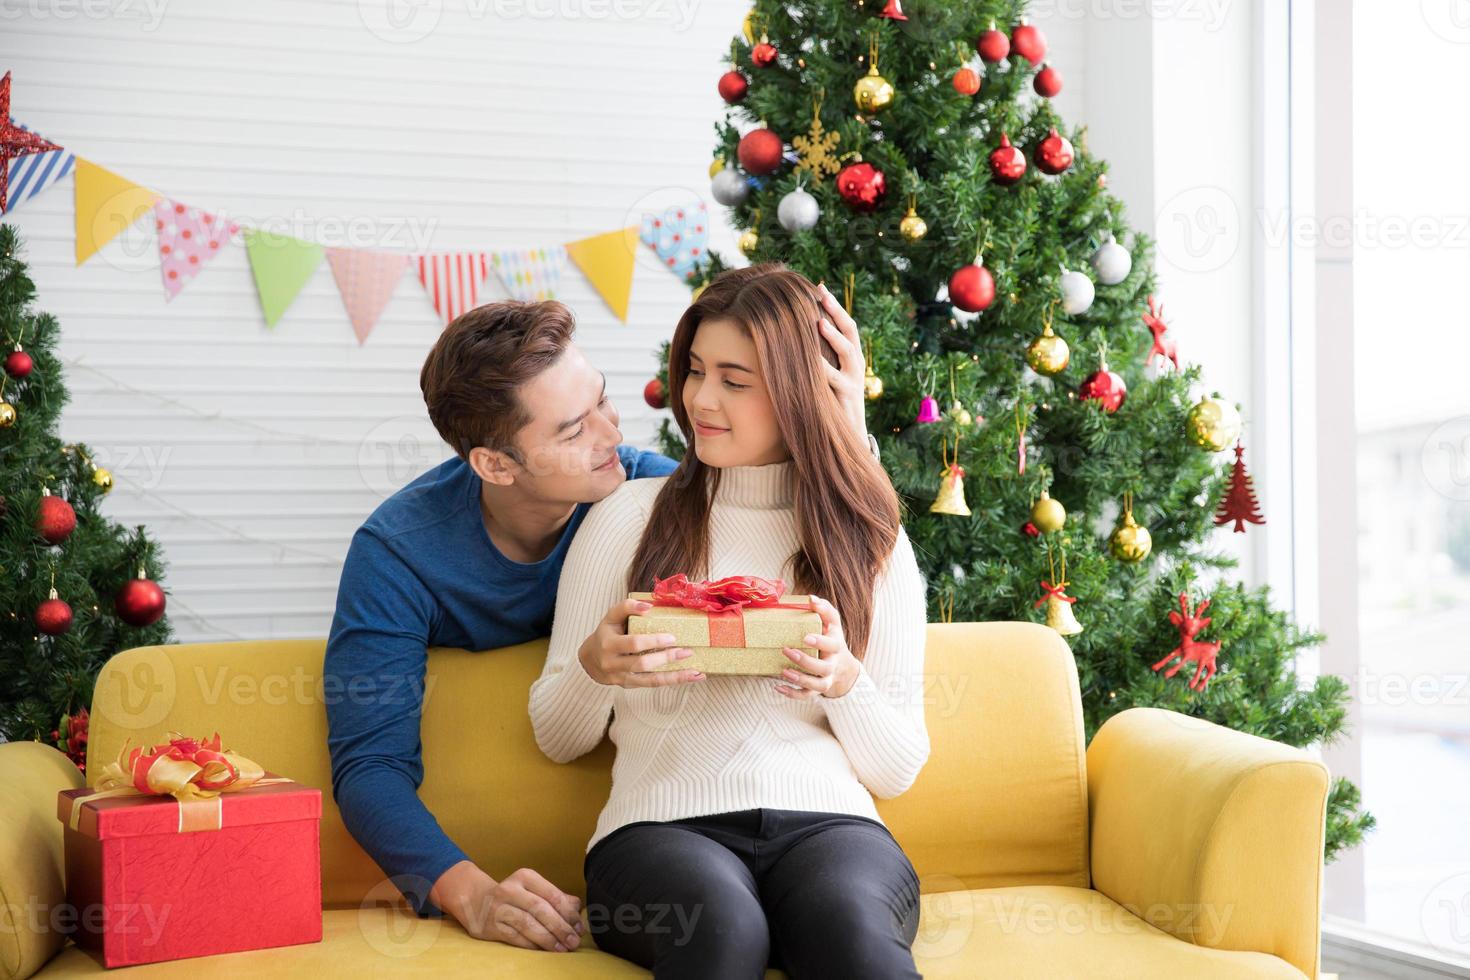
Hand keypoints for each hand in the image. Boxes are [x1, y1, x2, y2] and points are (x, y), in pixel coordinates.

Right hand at [430, 861, 582, 950]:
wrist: (476, 900)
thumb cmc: (514, 896)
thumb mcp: (532, 889)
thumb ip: (555, 896)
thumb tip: (577, 907)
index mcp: (525, 877)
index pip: (552, 895)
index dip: (568, 913)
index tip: (578, 926)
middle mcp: (510, 889)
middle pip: (541, 910)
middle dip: (560, 927)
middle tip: (574, 941)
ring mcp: (499, 908)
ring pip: (528, 924)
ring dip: (548, 939)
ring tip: (562, 948)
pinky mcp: (491, 926)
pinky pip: (515, 937)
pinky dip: (532, 945)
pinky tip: (543, 950)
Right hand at [578, 597, 705, 687]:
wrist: (589, 660)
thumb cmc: (606, 633)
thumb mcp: (610, 617)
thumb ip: (626, 607)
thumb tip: (648, 606)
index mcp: (608, 644)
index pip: (633, 644)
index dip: (653, 641)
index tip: (672, 637)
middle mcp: (613, 664)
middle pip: (642, 664)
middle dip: (666, 658)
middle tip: (687, 651)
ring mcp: (621, 677)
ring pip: (650, 681)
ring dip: (674, 676)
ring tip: (695, 672)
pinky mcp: (629, 685)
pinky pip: (652, 685)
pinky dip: (672, 681)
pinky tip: (689, 677)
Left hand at [776, 594, 861, 700]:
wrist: (843, 667)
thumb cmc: (831, 639)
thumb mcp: (832, 624)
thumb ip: (824, 610)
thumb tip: (811, 598)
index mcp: (836, 646)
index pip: (832, 644)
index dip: (820, 642)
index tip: (805, 637)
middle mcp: (833, 664)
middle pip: (824, 668)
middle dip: (805, 661)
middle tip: (787, 650)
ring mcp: (826, 679)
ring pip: (818, 685)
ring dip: (800, 679)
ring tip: (784, 671)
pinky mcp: (818, 689)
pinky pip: (807, 696)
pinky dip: (793, 693)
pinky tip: (778, 687)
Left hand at [815, 281, 869, 444]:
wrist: (849, 438)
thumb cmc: (834, 405)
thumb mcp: (829, 379)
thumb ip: (821, 360)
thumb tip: (799, 336)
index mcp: (853, 358)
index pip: (847, 325)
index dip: (834, 306)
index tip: (819, 287)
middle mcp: (857, 365)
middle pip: (850, 331)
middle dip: (836, 311)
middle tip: (822, 293)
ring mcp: (854, 380)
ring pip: (847, 351)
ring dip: (833, 336)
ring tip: (819, 322)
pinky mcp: (847, 396)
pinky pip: (834, 379)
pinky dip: (822, 368)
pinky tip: (810, 359)